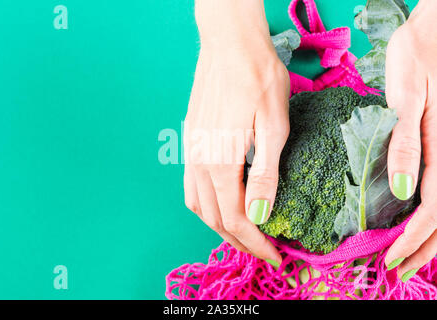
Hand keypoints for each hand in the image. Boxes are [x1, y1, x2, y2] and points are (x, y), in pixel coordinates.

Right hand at [183, 0, 288, 263]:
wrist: (230, 45)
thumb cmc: (258, 79)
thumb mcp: (273, 127)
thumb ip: (264, 175)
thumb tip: (261, 215)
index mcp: (221, 162)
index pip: (236, 218)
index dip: (256, 243)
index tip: (276, 256)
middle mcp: (199, 162)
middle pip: (214, 217)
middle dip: (239, 240)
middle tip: (263, 251)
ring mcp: (191, 152)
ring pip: (198, 205)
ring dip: (220, 225)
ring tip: (244, 234)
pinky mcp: (191, 142)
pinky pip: (192, 186)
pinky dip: (207, 205)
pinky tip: (222, 203)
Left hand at [385, 0, 436, 281]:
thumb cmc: (421, 55)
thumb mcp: (409, 96)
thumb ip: (406, 142)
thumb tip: (404, 188)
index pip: (433, 210)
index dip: (414, 240)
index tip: (392, 260)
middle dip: (424, 249)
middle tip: (399, 271)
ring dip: (432, 238)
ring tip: (410, 258)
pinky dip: (433, 214)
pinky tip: (419, 220)